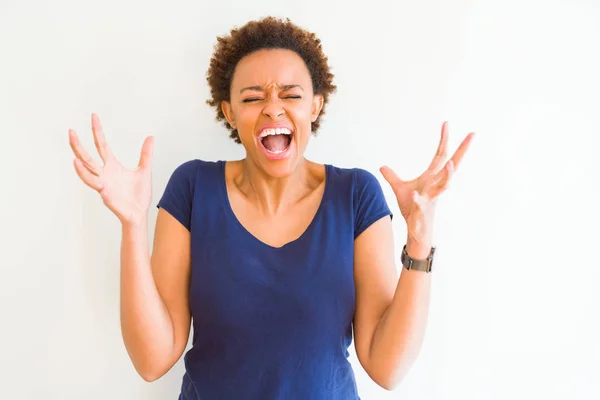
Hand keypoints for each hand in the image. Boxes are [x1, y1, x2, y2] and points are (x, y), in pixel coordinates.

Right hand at [69, 113, 154, 225]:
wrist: (140, 213)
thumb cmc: (139, 194)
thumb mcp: (144, 170)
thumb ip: (146, 154)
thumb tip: (151, 137)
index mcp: (112, 166)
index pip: (101, 145)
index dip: (97, 131)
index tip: (93, 116)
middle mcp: (105, 174)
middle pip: (88, 157)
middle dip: (78, 146)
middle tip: (71, 131)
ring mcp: (104, 186)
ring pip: (88, 175)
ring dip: (81, 168)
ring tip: (74, 159)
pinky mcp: (108, 198)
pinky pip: (100, 191)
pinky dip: (97, 185)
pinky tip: (97, 183)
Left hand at [380, 122, 474, 244]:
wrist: (416, 230)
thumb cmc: (412, 209)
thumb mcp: (400, 189)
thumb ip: (392, 177)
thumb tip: (382, 166)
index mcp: (431, 177)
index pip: (440, 155)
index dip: (443, 139)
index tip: (446, 123)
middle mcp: (435, 185)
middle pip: (451, 165)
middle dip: (462, 151)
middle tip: (473, 135)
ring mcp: (431, 198)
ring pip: (444, 185)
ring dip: (448, 176)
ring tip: (451, 165)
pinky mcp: (422, 210)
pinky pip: (421, 204)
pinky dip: (417, 200)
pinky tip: (414, 194)